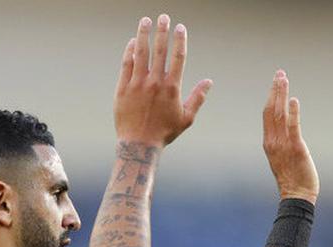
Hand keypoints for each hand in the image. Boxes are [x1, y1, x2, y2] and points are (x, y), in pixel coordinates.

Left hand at [114, 15, 211, 147]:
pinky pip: (126, 64)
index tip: (180, 27)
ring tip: (145, 21)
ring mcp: (137, 84)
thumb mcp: (186, 118)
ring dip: (143, 34)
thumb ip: (198, 98)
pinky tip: (132, 42)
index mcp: (172, 88)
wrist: (138, 144)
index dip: (180, 40)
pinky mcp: (123, 88)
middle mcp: (155, 82)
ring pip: (141, 53)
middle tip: (164, 17)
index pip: (178, 57)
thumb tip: (209, 81)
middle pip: (159, 50)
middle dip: (162, 31)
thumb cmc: (164, 132)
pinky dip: (130, 51)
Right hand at [262, 70, 317, 202]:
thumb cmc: (292, 178)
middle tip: (280, 73)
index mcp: (269, 142)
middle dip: (275, 90)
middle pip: (271, 110)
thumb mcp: (282, 157)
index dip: (271, 96)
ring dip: (281, 95)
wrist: (296, 196)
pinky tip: (293, 100)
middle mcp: (273, 141)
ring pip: (279, 115)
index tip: (276, 81)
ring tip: (284, 79)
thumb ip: (282, 141)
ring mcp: (283, 145)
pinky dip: (292, 113)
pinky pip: (292, 128)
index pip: (268, 114)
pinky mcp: (296, 149)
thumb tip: (286, 126)